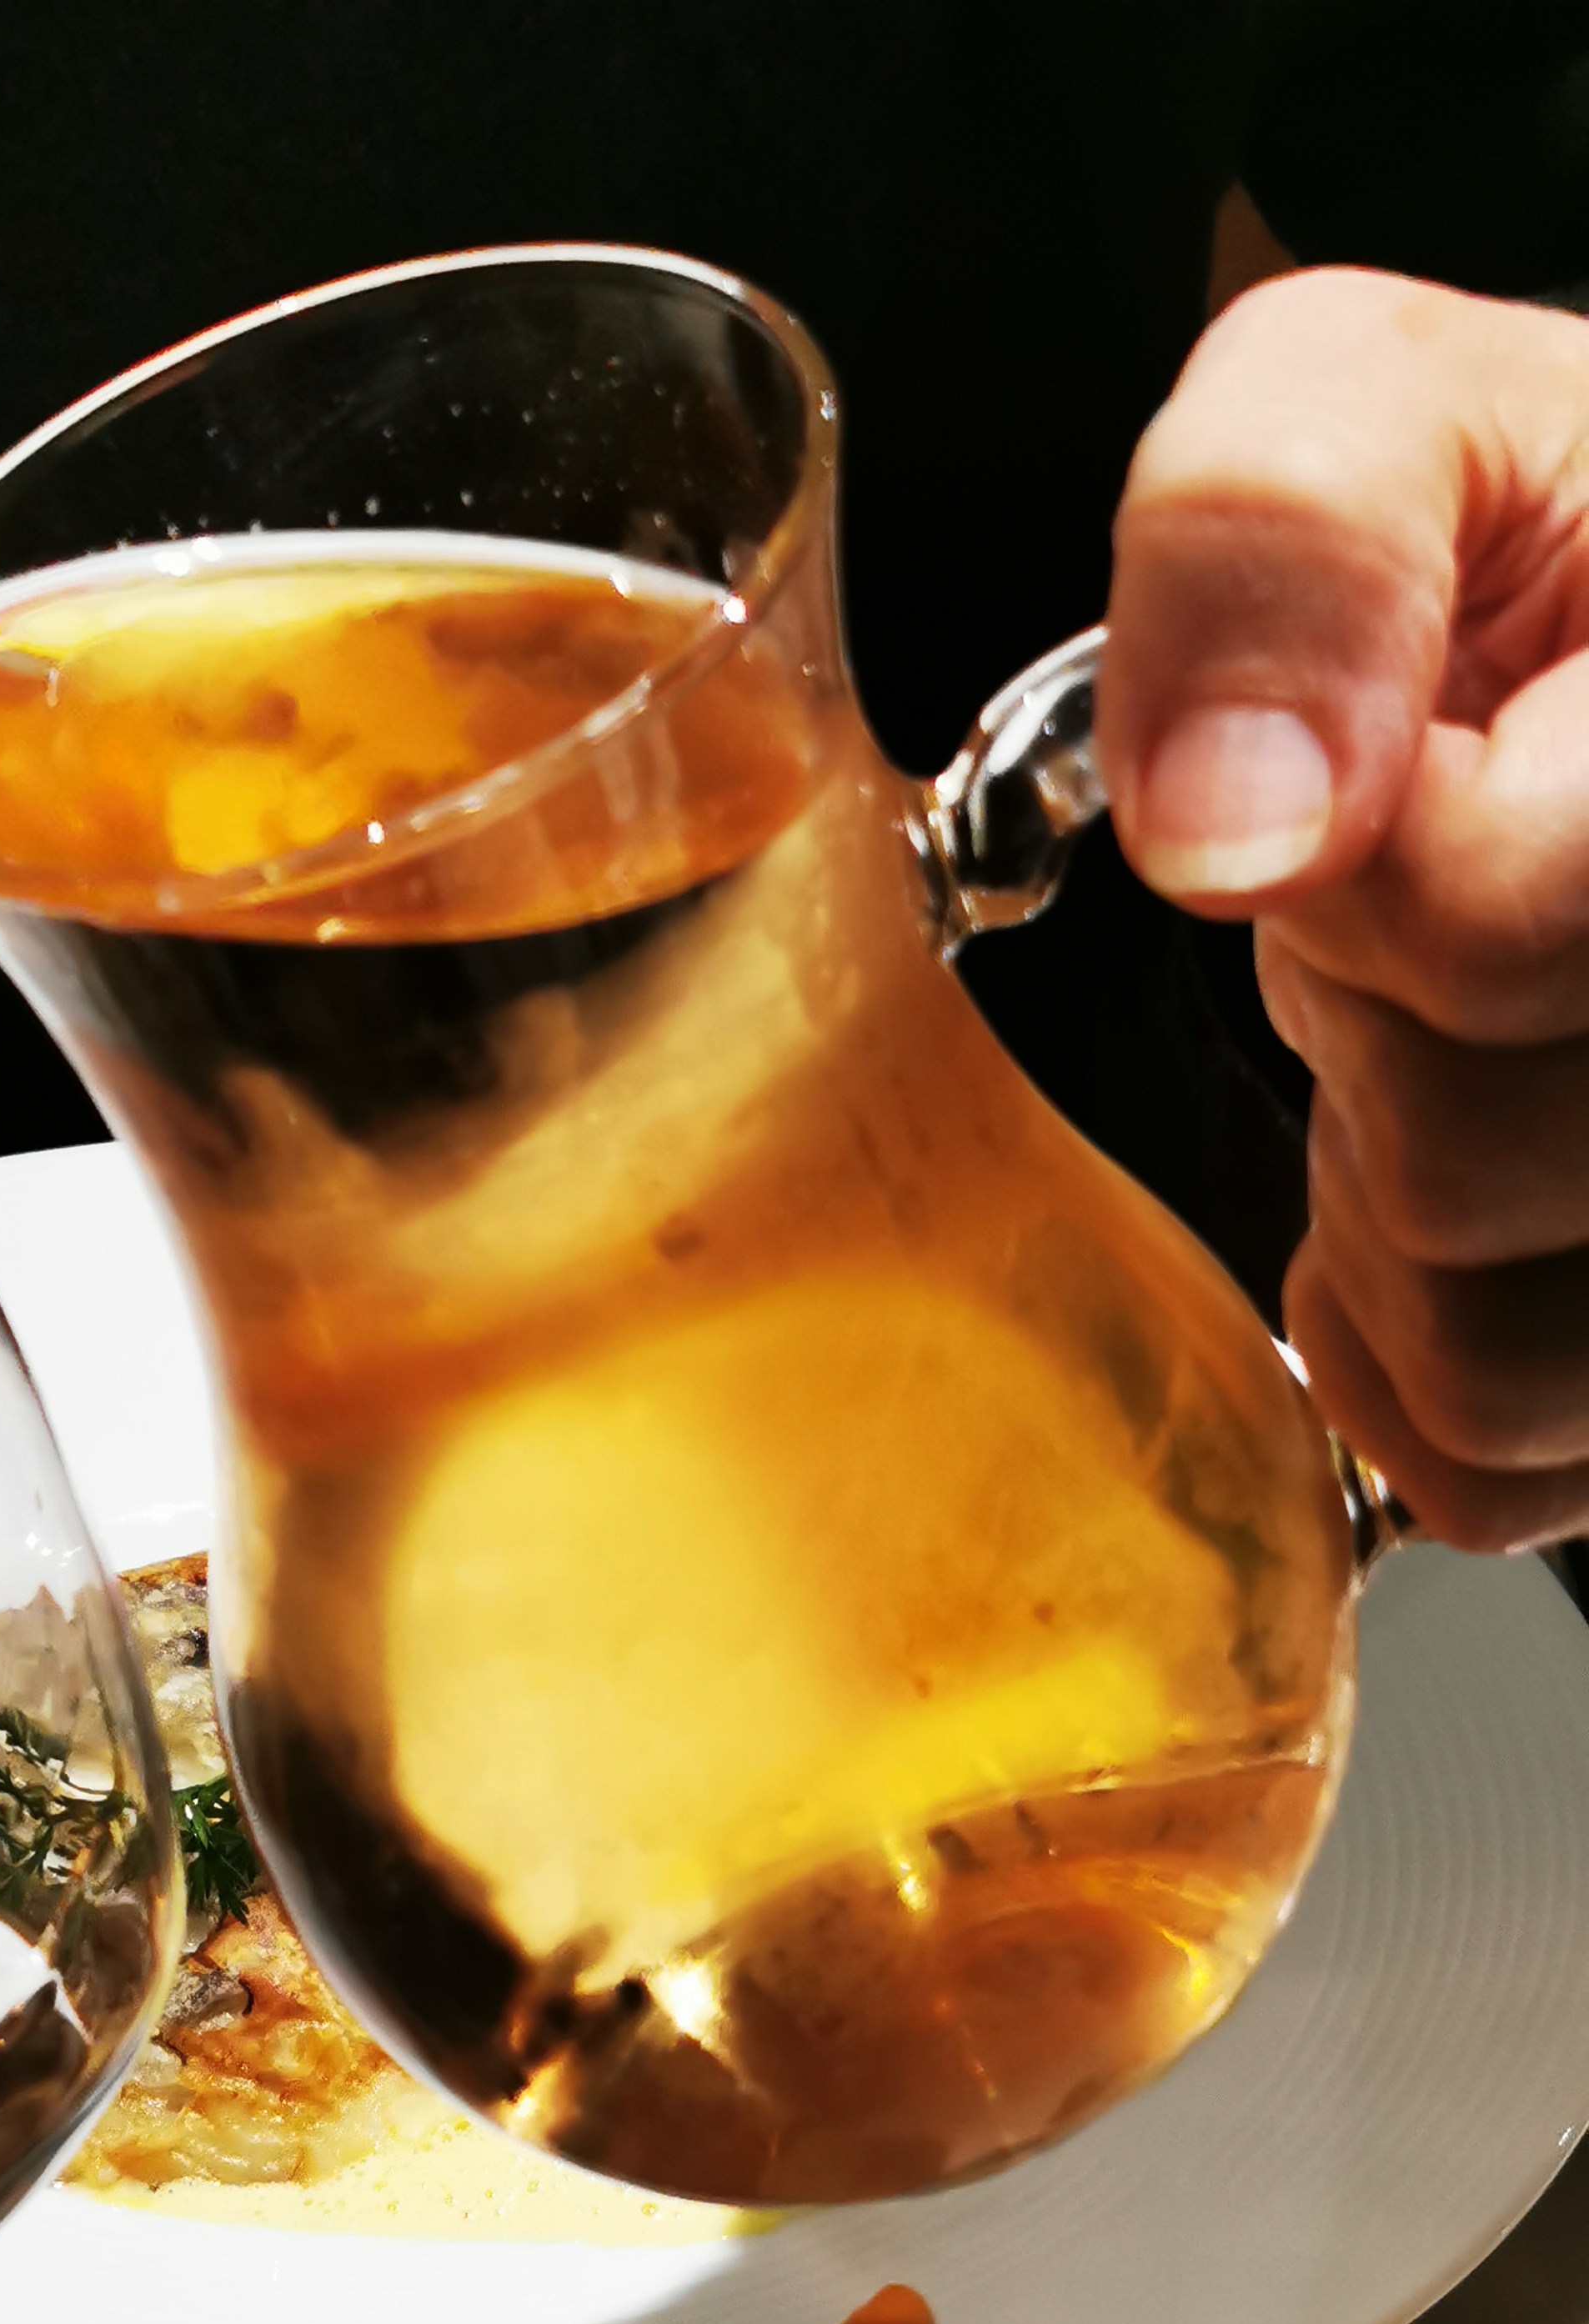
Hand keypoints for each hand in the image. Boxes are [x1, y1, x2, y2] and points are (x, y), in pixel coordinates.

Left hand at [1097, 269, 1588, 1550]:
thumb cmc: (1548, 552)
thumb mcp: (1380, 406)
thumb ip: (1285, 533)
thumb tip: (1232, 825)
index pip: (1497, 920)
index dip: (1361, 871)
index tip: (1380, 779)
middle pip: (1476, 1154)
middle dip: (1380, 1027)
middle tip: (1425, 902)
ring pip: (1508, 1355)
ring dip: (1401, 1203)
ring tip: (1459, 1031)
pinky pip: (1497, 1459)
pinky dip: (1423, 1338)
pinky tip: (1465, 1172)